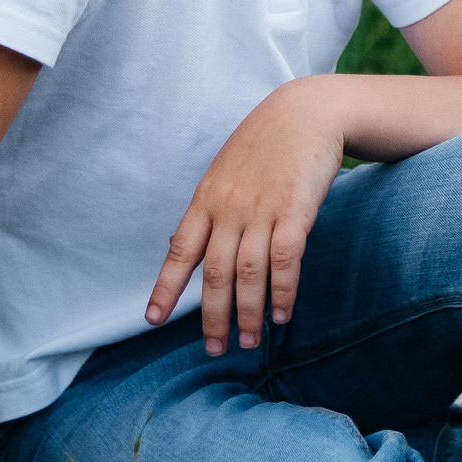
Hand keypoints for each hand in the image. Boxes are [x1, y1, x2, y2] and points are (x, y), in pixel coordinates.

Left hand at [145, 79, 348, 353]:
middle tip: (215, 349)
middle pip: (215, 272)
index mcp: (207, 198)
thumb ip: (212, 207)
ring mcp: (262, 209)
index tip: (154, 320)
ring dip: (247, 312)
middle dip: (212, 316)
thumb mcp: (227, 171)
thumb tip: (192, 242)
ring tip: (249, 341)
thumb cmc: (267, 143)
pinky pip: (285, 260)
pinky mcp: (295, 210)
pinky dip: (283, 291)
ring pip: (248, 272)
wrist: (307, 111)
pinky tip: (283, 314)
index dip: (166, 287)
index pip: (180, 250)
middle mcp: (229, 208)